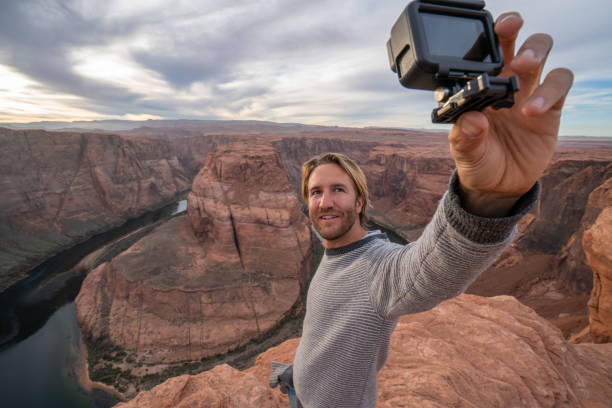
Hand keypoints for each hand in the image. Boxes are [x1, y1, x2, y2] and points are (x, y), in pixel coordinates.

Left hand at [448, 12, 573, 216]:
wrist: (499, 187)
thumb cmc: (478, 163)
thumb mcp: (465, 154)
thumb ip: (465, 138)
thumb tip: (471, 119)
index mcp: (477, 88)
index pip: (480, 54)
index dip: (483, 37)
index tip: (483, 33)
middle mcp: (503, 83)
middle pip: (512, 42)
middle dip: (512, 30)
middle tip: (507, 34)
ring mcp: (528, 92)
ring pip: (540, 55)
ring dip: (534, 52)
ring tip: (523, 67)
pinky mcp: (551, 107)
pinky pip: (559, 85)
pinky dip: (550, 91)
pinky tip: (533, 110)